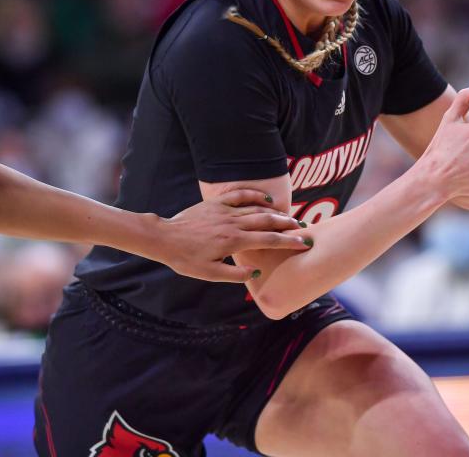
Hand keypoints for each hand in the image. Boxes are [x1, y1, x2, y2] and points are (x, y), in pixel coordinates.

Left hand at [160, 189, 306, 282]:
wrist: (165, 238)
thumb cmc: (186, 259)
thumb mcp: (210, 274)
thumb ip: (234, 274)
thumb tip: (255, 272)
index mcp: (234, 241)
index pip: (269, 241)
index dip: (288, 242)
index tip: (303, 243)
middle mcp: (233, 223)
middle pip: (267, 221)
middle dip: (287, 225)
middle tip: (302, 228)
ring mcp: (225, 211)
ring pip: (256, 209)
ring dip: (275, 212)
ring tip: (289, 217)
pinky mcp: (216, 203)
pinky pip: (240, 196)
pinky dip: (255, 196)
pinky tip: (266, 200)